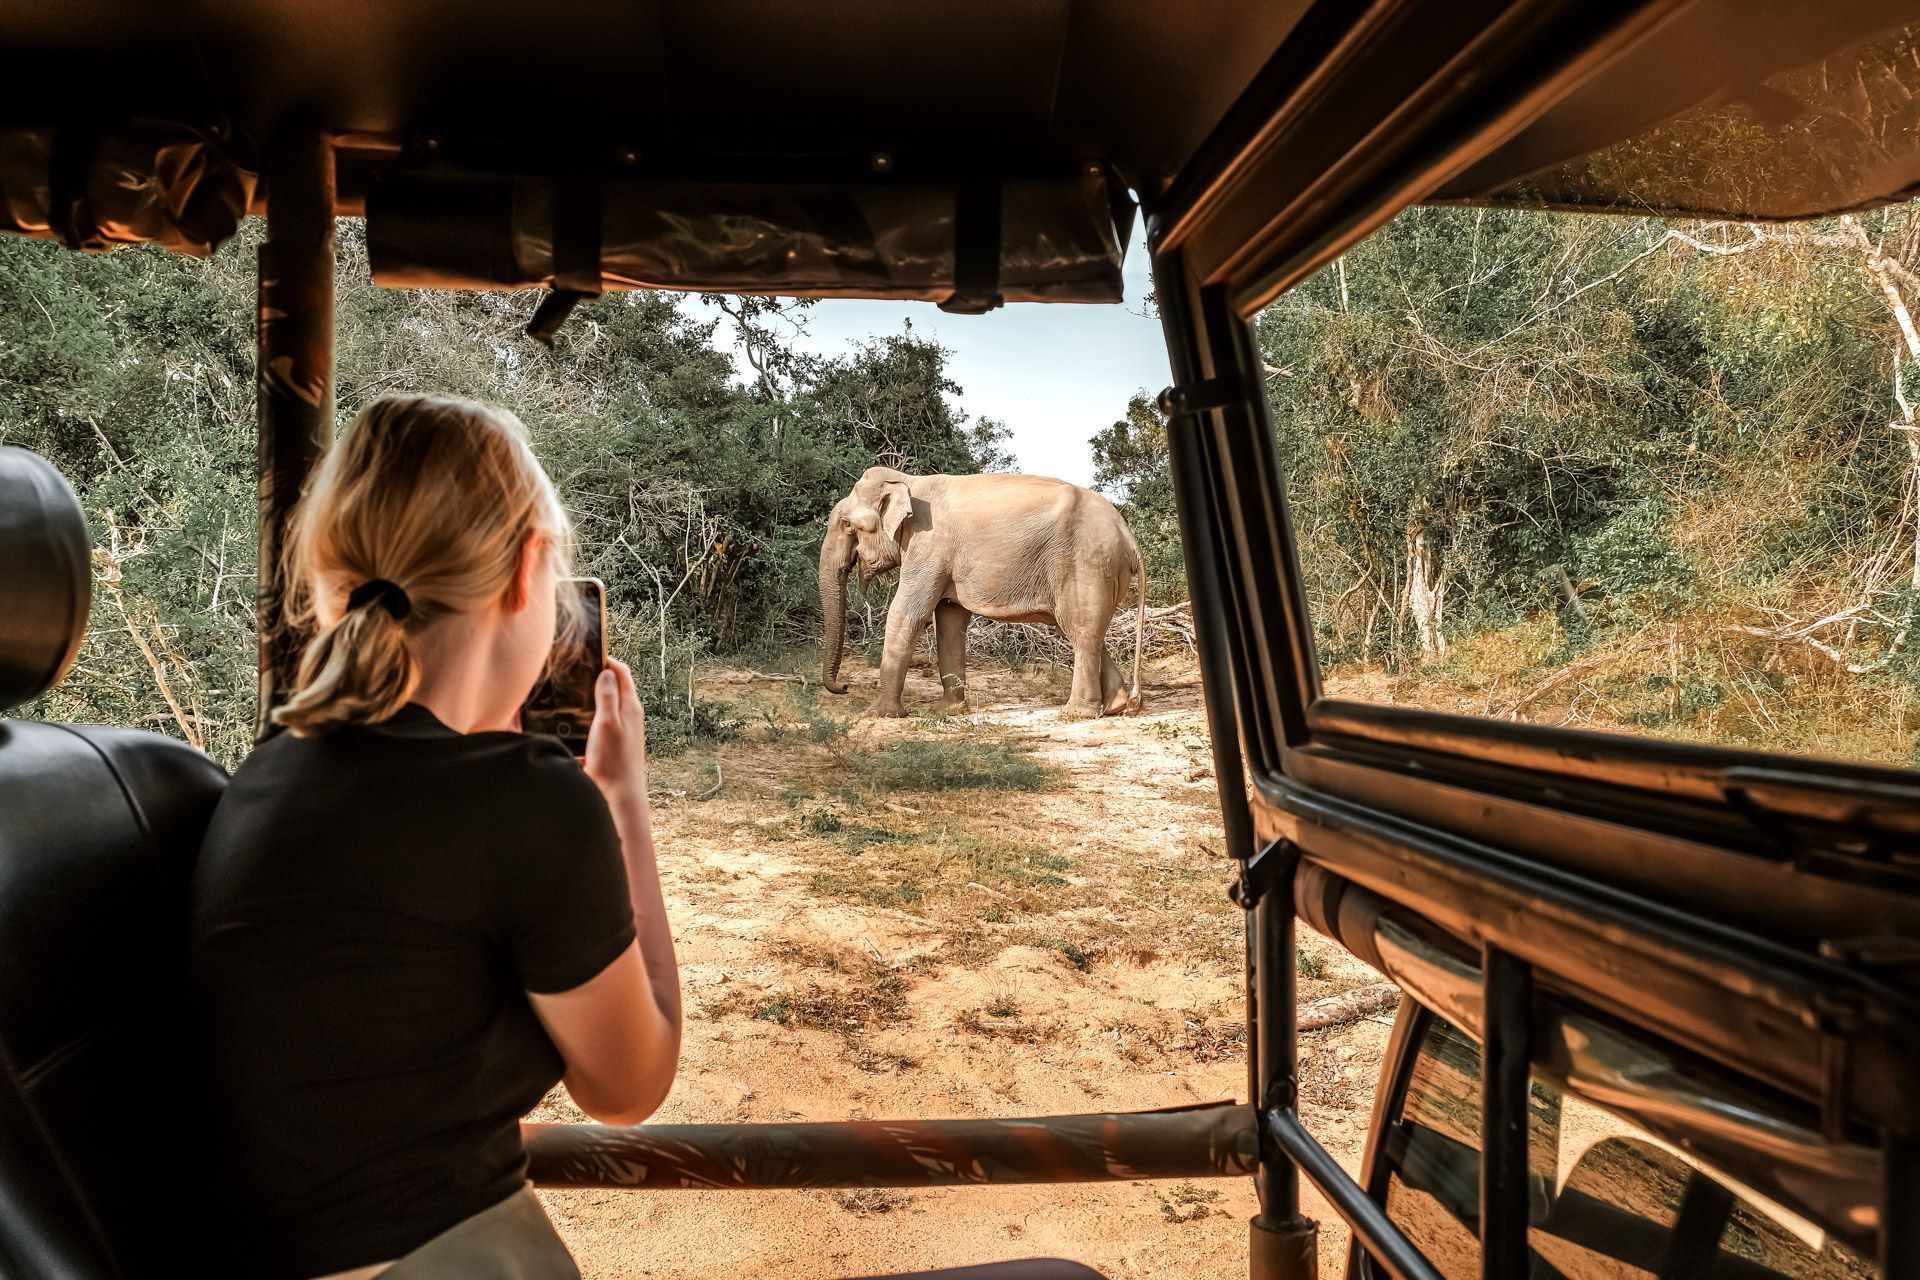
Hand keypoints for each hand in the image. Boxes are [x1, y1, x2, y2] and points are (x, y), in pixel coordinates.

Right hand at [585, 659, 648, 808]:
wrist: (618, 796)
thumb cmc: (614, 760)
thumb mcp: (608, 723)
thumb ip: (608, 696)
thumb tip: (607, 671)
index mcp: (630, 706)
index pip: (622, 672)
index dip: (607, 660)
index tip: (589, 653)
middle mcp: (628, 716)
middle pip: (613, 687)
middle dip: (597, 676)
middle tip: (576, 670)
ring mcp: (620, 730)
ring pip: (605, 705)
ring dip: (590, 697)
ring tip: (569, 691)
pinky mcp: (610, 744)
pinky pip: (597, 723)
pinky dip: (586, 716)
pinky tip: (570, 720)